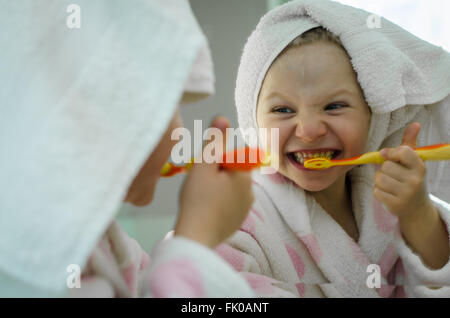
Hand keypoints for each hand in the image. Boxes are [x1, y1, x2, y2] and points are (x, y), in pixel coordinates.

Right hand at [174, 116, 253, 247]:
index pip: (235, 154)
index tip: (206, 168)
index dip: (218, 158)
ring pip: (231, 188)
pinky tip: (206, 209)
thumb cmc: (197, 199)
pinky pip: (229, 204)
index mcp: (244, 175)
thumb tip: (223, 118)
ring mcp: (245, 209)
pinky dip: (219, 203)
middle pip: (234, 171)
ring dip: (218, 187)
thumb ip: (214, 141)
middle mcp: (251, 191)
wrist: (195, 236)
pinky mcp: (238, 221)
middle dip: (218, 172)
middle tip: (200, 183)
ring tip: (201, 197)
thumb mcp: (204, 164)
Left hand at [373, 122, 434, 222]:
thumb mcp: (412, 162)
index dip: (391, 153)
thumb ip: (409, 143)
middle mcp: (415, 180)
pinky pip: (376, 191)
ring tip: (390, 184)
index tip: (389, 156)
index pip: (403, 151)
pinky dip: (378, 191)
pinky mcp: (396, 205)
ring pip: (379, 178)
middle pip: (386, 166)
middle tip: (393, 175)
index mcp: (420, 167)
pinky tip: (388, 194)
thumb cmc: (410, 179)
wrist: (416, 207)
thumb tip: (415, 124)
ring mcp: (406, 194)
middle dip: (384, 169)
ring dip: (380, 180)